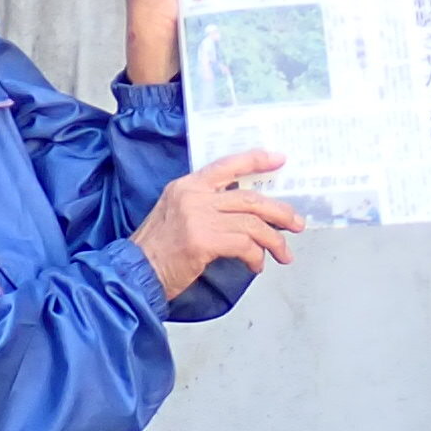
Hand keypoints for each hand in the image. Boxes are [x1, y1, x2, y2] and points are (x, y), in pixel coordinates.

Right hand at [134, 149, 304, 292]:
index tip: (279, 159)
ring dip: (274, 240)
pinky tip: (256, 265)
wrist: (135, 272)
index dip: (256, 160)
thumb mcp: (176, 213)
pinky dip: (256, 256)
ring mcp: (198, 216)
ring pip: (252, 222)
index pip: (227, 165)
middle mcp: (193, 195)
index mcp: (187, 185)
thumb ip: (204, 206)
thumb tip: (243, 213)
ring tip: (283, 253)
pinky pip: (244, 244)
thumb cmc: (156, 250)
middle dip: (279, 212)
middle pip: (250, 197)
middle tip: (296, 223)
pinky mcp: (203, 240)